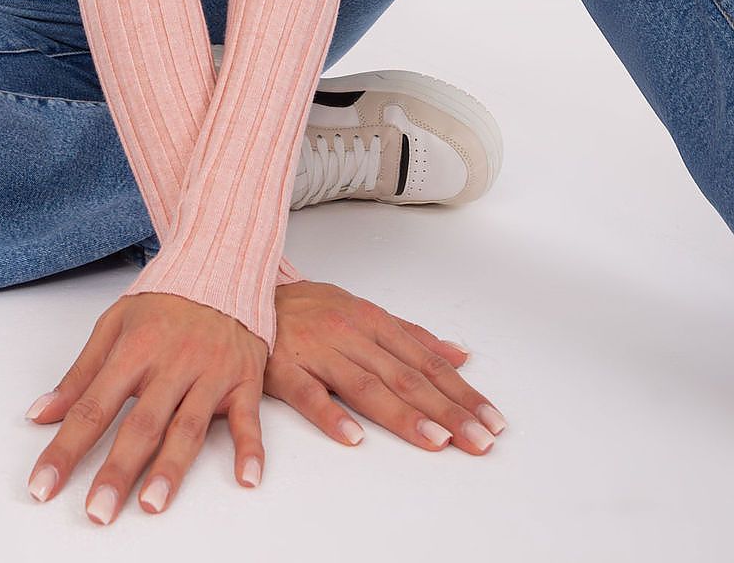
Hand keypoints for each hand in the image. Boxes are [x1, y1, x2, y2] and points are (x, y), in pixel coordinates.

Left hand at [23, 290, 267, 523]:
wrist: (221, 266)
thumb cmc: (164, 300)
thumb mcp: (113, 325)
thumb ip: (80, 374)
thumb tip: (41, 415)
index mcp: (134, 349)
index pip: (93, 406)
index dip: (66, 449)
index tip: (43, 486)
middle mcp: (172, 363)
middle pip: (141, 423)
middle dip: (117, 470)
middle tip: (99, 511)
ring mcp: (210, 372)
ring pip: (188, 426)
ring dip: (171, 467)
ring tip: (152, 504)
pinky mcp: (243, 378)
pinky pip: (248, 417)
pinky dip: (251, 448)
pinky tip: (247, 477)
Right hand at [264, 280, 506, 455]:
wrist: (244, 293)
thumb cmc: (307, 308)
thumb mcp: (363, 311)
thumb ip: (411, 335)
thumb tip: (458, 355)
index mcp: (372, 322)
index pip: (425, 362)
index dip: (460, 392)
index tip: (489, 420)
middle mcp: (351, 335)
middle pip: (405, 377)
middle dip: (446, 410)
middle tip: (477, 440)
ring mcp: (318, 352)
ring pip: (366, 387)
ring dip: (403, 416)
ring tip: (435, 441)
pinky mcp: (284, 369)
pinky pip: (309, 394)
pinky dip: (331, 414)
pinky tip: (353, 436)